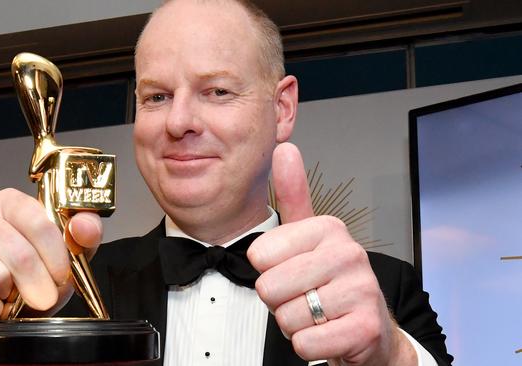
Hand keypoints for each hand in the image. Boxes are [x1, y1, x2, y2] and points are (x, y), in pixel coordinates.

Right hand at [0, 188, 102, 364]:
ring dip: (11, 298)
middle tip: (42, 298)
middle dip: (38, 285)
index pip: (39, 223)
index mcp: (10, 202)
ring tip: (10, 295)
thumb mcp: (69, 254)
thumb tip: (84, 226)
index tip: (62, 278)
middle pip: (19, 254)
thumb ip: (84, 235)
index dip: (55, 257)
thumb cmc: (34, 276)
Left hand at [247, 143, 415, 365]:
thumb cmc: (330, 281)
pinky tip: (328, 333)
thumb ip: (293, 195)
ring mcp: (361, 290)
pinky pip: (304, 343)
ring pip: (285, 317)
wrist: (370, 329)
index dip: (268, 271)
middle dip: (279, 301)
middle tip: (306, 297)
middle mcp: (348, 253)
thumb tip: (285, 148)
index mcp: (329, 228)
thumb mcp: (309, 236)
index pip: (259, 255)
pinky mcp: (364, 328)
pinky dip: (308, 346)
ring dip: (295, 324)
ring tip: (318, 314)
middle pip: (269, 288)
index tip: (293, 271)